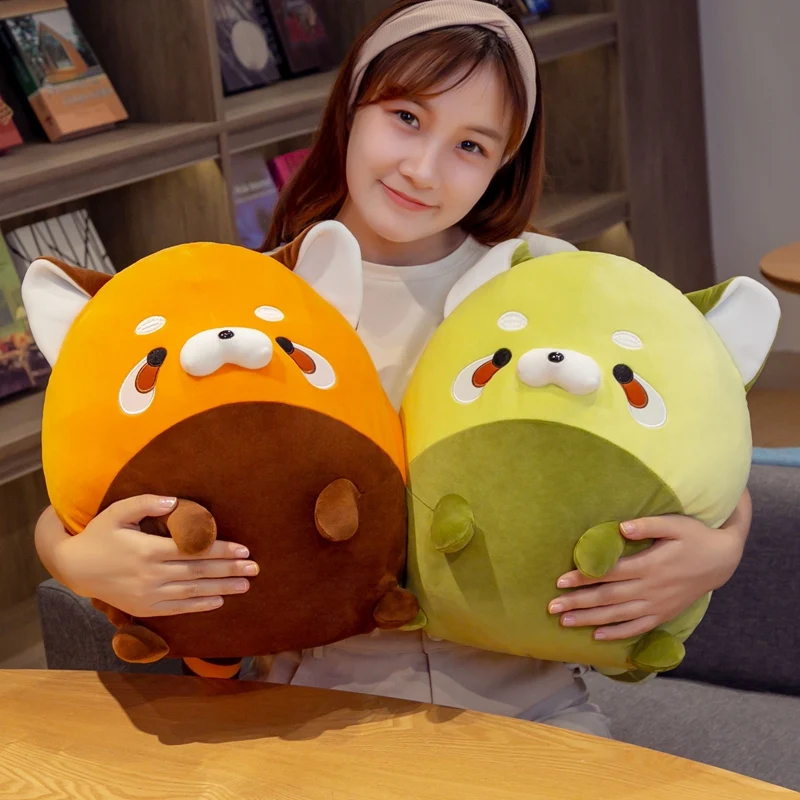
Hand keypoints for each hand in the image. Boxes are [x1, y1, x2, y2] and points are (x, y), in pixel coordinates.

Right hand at [49, 496, 258, 617]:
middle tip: (255, 568)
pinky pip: (178, 608)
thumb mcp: (118, 512)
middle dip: (229, 570)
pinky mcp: (145, 608)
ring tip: (245, 585)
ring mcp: (148, 595)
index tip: (243, 549)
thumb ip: (147, 503)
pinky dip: (200, 606)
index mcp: (148, 550)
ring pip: (192, 592)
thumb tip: (175, 501)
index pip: (193, 550)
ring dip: (222, 588)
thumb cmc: (100, 535)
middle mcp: (151, 575)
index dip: (220, 550)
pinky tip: (219, 601)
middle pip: (198, 572)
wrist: (74, 568)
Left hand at [548, 508, 748, 640]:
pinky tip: (598, 636)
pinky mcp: (664, 614)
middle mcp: (651, 589)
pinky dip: (618, 633)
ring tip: (565, 622)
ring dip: (590, 620)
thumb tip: (622, 527)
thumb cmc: (694, 536)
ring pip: (618, 616)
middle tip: (552, 607)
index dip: (584, 578)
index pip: (609, 574)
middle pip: (608, 598)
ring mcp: (657, 605)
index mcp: (650, 566)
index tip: (560, 581)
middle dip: (578, 603)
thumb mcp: (675, 524)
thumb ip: (648, 525)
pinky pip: (638, 627)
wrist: (723, 560)